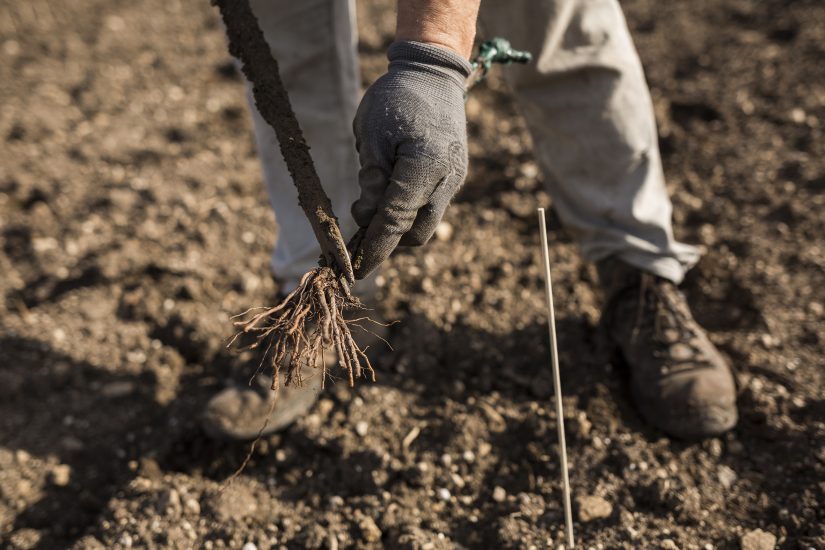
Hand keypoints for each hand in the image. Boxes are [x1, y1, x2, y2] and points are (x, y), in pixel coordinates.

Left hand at [350, 41, 471, 278]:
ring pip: (425, 222)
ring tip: (373, 199)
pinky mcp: (454, 176)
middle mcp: (447, 179)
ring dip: (399, 223)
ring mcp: (455, 179)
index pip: (396, 221)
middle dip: (388, 238)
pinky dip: (409, 207)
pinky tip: (390, 189)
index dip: (373, 248)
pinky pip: (431, 205)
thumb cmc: (396, 98)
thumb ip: (372, 181)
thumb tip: (367, 218)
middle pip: (416, 233)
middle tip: (358, 224)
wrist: (433, 73)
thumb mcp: (371, 136)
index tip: (354, 270)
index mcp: (426, 167)